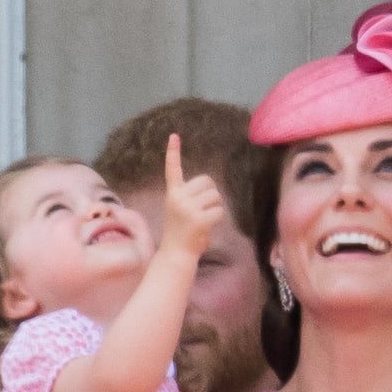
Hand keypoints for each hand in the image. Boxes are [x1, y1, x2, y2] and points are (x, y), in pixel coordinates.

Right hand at [160, 133, 222, 258]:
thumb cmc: (182, 234)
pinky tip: (209, 226)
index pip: (172, 169)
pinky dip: (219, 218)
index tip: (174, 136)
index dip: (173, 153)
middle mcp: (178, 198)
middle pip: (207, 182)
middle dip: (212, 194)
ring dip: (217, 207)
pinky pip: (219, 211)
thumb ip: (192, 198)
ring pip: (216, 196)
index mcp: (172, 194)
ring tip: (206, 220)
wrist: (176, 255)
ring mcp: (188, 208)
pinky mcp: (198, 219)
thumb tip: (213, 192)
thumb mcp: (182, 211)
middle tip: (205, 210)